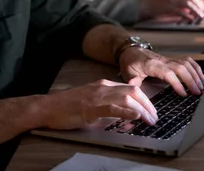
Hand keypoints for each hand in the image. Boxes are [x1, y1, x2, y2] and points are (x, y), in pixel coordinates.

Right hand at [41, 79, 157, 129]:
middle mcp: (103, 86)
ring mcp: (97, 95)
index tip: (152, 110)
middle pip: (134, 91)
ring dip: (142, 109)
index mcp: (104, 84)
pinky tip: (136, 116)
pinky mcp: (91, 107)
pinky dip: (127, 111)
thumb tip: (125, 116)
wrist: (48, 107)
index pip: (131, 88)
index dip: (145, 99)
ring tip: (150, 120)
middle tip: (155, 117)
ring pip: (127, 97)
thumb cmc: (68, 107)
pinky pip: (113, 107)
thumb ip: (108, 106)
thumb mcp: (92, 103)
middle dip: (148, 104)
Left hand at [119, 47, 203, 96]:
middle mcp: (163, 61)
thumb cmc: (130, 62)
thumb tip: (133, 87)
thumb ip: (133, 80)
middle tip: (197, 93)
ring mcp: (169, 59)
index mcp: (152, 65)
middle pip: (181, 68)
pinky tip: (200, 76)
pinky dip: (195, 67)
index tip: (184, 93)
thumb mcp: (128, 72)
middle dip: (191, 80)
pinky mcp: (172, 60)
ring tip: (200, 87)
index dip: (177, 83)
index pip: (168, 73)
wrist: (131, 50)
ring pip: (186, 64)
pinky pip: (187, 61)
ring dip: (195, 75)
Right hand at [140, 0, 203, 19]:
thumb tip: (189, 10)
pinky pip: (180, 11)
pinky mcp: (168, 7)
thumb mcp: (170, 2)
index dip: (199, 1)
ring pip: (188, 3)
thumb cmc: (158, 5)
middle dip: (200, 5)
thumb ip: (180, 4)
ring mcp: (172, 0)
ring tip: (200, 15)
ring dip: (196, 9)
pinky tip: (190, 18)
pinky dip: (187, 15)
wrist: (147, 5)